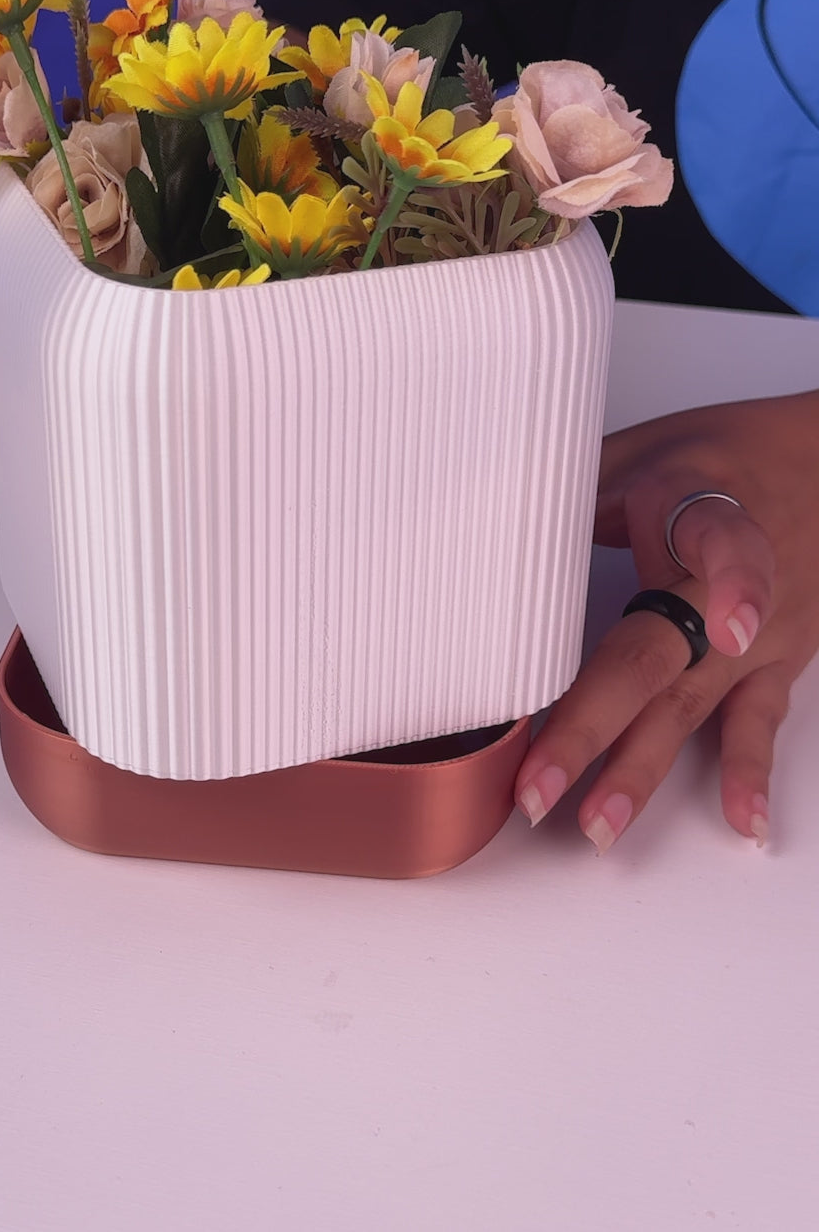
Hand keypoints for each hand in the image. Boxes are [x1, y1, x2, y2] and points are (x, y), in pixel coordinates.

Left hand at [514, 390, 818, 852]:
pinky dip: (747, 773)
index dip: (732, 584)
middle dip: (596, 725)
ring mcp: (756, 631)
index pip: (716, 544)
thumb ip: (577, 487)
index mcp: (698, 512)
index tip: (727, 626)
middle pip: (661, 658)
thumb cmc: (723, 449)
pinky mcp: (775, 659)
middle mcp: (727, 584)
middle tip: (541, 786)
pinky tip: (743, 823)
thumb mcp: (646, 442)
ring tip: (600, 825)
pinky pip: (758, 721)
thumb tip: (491, 525)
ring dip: (642, 769)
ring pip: (693, 705)